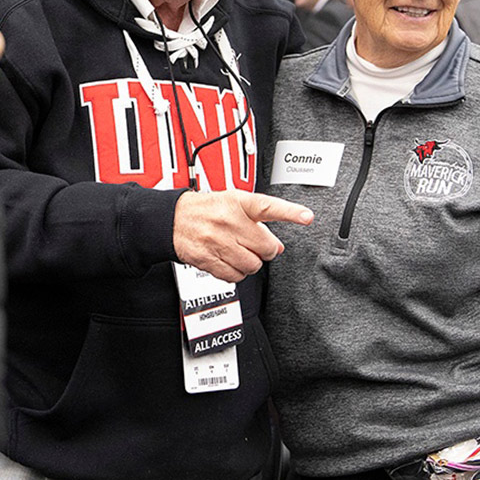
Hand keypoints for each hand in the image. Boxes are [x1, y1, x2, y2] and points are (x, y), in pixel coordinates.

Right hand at [173, 190, 312, 282]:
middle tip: (256, 245)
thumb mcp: (233, 204)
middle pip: (266, 247)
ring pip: (252, 265)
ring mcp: (218, 241)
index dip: (290, 213)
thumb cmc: (206, 209)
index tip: (307, 216)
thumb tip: (278, 245)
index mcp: (238, 203)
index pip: (268, 207)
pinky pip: (234, 276)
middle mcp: (229, 221)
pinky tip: (229, 261)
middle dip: (265, 250)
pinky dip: (235, 273)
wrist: (172, 218)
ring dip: (250, 263)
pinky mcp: (208, 259)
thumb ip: (258, 221)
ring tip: (240, 252)